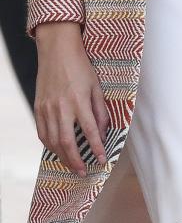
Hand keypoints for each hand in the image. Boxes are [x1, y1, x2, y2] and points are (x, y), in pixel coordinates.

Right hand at [34, 21, 109, 174]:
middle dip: (76, 160)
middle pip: (68, 142)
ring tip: (71, 166)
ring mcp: (47, 108)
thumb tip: (103, 133)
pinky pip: (42, 132)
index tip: (102, 160)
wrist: (56, 50)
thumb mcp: (96, 86)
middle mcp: (62, 107)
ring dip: (62, 157)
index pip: (90, 131)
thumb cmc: (80, 67)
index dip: (96, 148)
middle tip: (83, 172)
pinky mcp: (38, 107)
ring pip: (53, 140)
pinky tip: (57, 151)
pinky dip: (50, 145)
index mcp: (79, 101)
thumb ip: (100, 111)